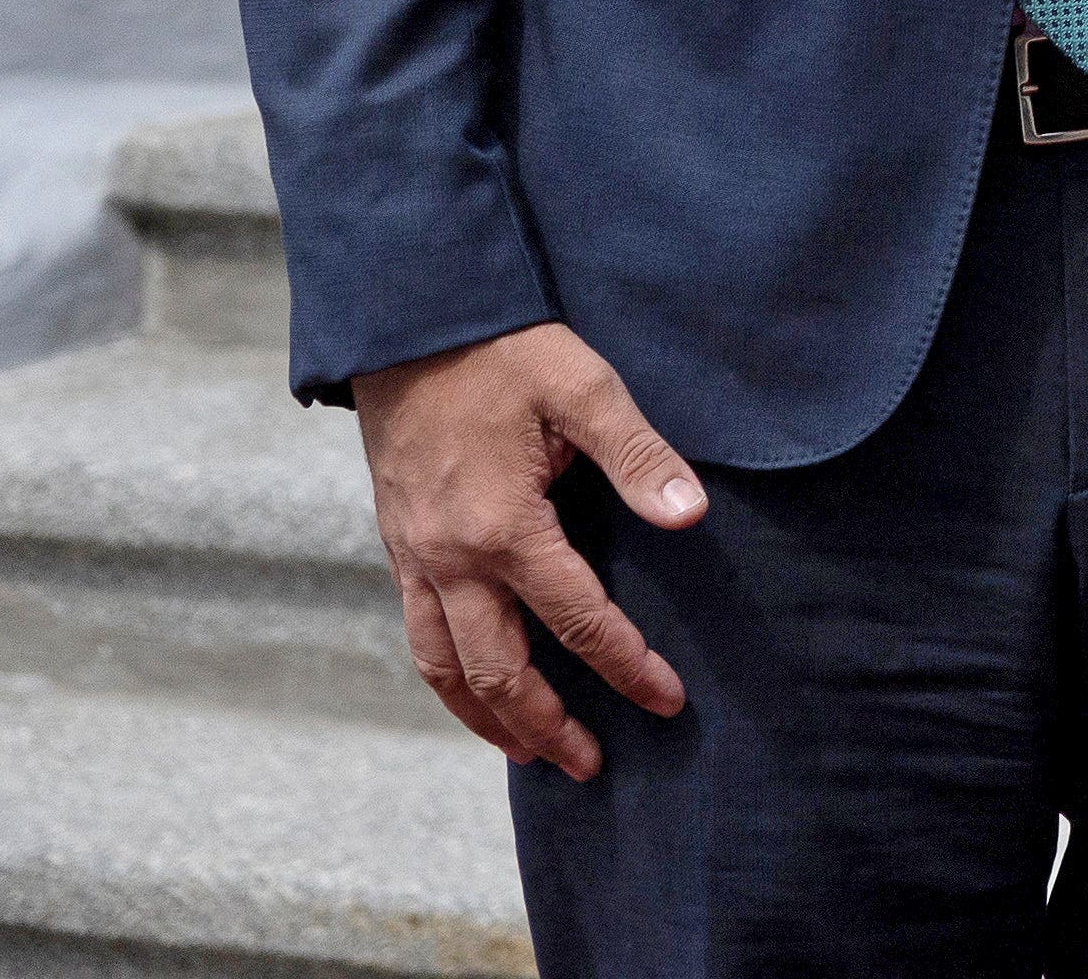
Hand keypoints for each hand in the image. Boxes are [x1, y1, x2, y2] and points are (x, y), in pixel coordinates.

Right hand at [352, 323, 708, 781]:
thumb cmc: (504, 350)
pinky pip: (418, 634)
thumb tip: (690, 515)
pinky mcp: (397, 546)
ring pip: (444, 667)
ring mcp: (414, 557)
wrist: (409, 323)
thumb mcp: (583, 388)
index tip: (666, 701)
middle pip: (498, 671)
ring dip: (487, 718)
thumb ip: (638, 456)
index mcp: (503, 527)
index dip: (625, 667)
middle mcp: (449, 558)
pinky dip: (448, 677)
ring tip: (528, 752)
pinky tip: (474, 688)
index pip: (577, 621)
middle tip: (591, 764)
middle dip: (546, 725)